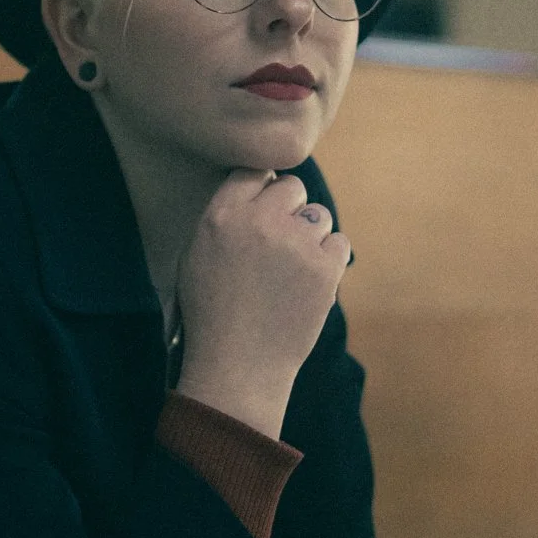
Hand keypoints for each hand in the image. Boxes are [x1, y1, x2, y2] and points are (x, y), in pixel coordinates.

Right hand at [174, 170, 351, 438]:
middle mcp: (260, 222)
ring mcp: (296, 244)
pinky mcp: (325, 268)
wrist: (238, 366)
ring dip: (310, 237)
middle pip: (292, 187)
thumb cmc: (211, 315)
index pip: (253, 171)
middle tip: (280, 243)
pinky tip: (308, 283)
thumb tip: (261, 186)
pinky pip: (340, 243)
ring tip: (291, 272)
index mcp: (222, 215)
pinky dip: (330, 261)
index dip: (262, 189)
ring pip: (319, 216)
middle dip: (289, 210)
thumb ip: (226, 217)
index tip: (264, 209)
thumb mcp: (196, 256)